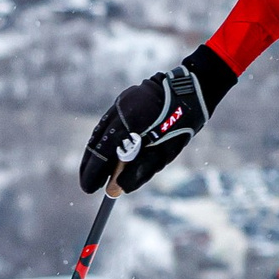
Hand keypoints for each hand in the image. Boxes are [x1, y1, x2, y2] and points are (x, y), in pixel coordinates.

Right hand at [80, 46, 236, 194]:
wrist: (190, 89)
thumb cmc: (182, 123)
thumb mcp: (165, 152)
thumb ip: (140, 170)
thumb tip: (117, 188)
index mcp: (128, 123)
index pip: (103, 152)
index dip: (94, 173)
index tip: (89, 189)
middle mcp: (119, 110)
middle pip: (97, 142)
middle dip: (90, 165)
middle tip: (88, 184)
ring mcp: (119, 102)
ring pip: (100, 132)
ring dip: (95, 153)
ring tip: (93, 172)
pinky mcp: (123, 100)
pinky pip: (107, 123)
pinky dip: (104, 140)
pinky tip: (105, 152)